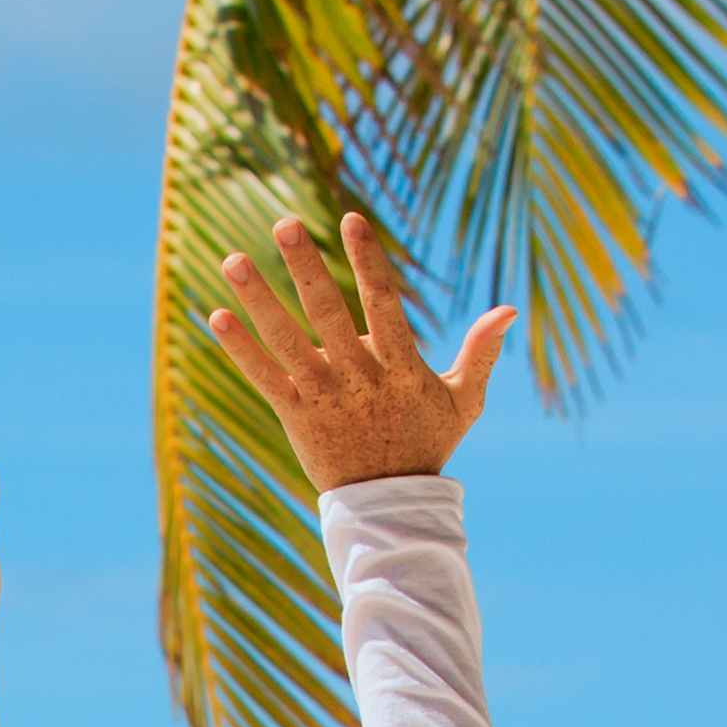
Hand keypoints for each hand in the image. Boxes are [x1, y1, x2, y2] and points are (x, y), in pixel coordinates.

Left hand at [203, 215, 510, 489]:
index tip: (351, 220)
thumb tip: (509, 309)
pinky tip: (217, 315)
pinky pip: (264, 378)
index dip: (368, 261)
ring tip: (233, 260)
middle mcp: (359, 378)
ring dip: (259, 299)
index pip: (384, 304)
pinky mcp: (297, 416)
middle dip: (305, 267)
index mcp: (401, 368)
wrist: (390, 506)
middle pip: (328, 313)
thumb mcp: (465, 401)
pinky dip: (240, 348)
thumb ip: (482, 353)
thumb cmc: (427, 444)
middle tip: (284, 223)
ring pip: (286, 341)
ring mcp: (325, 397)